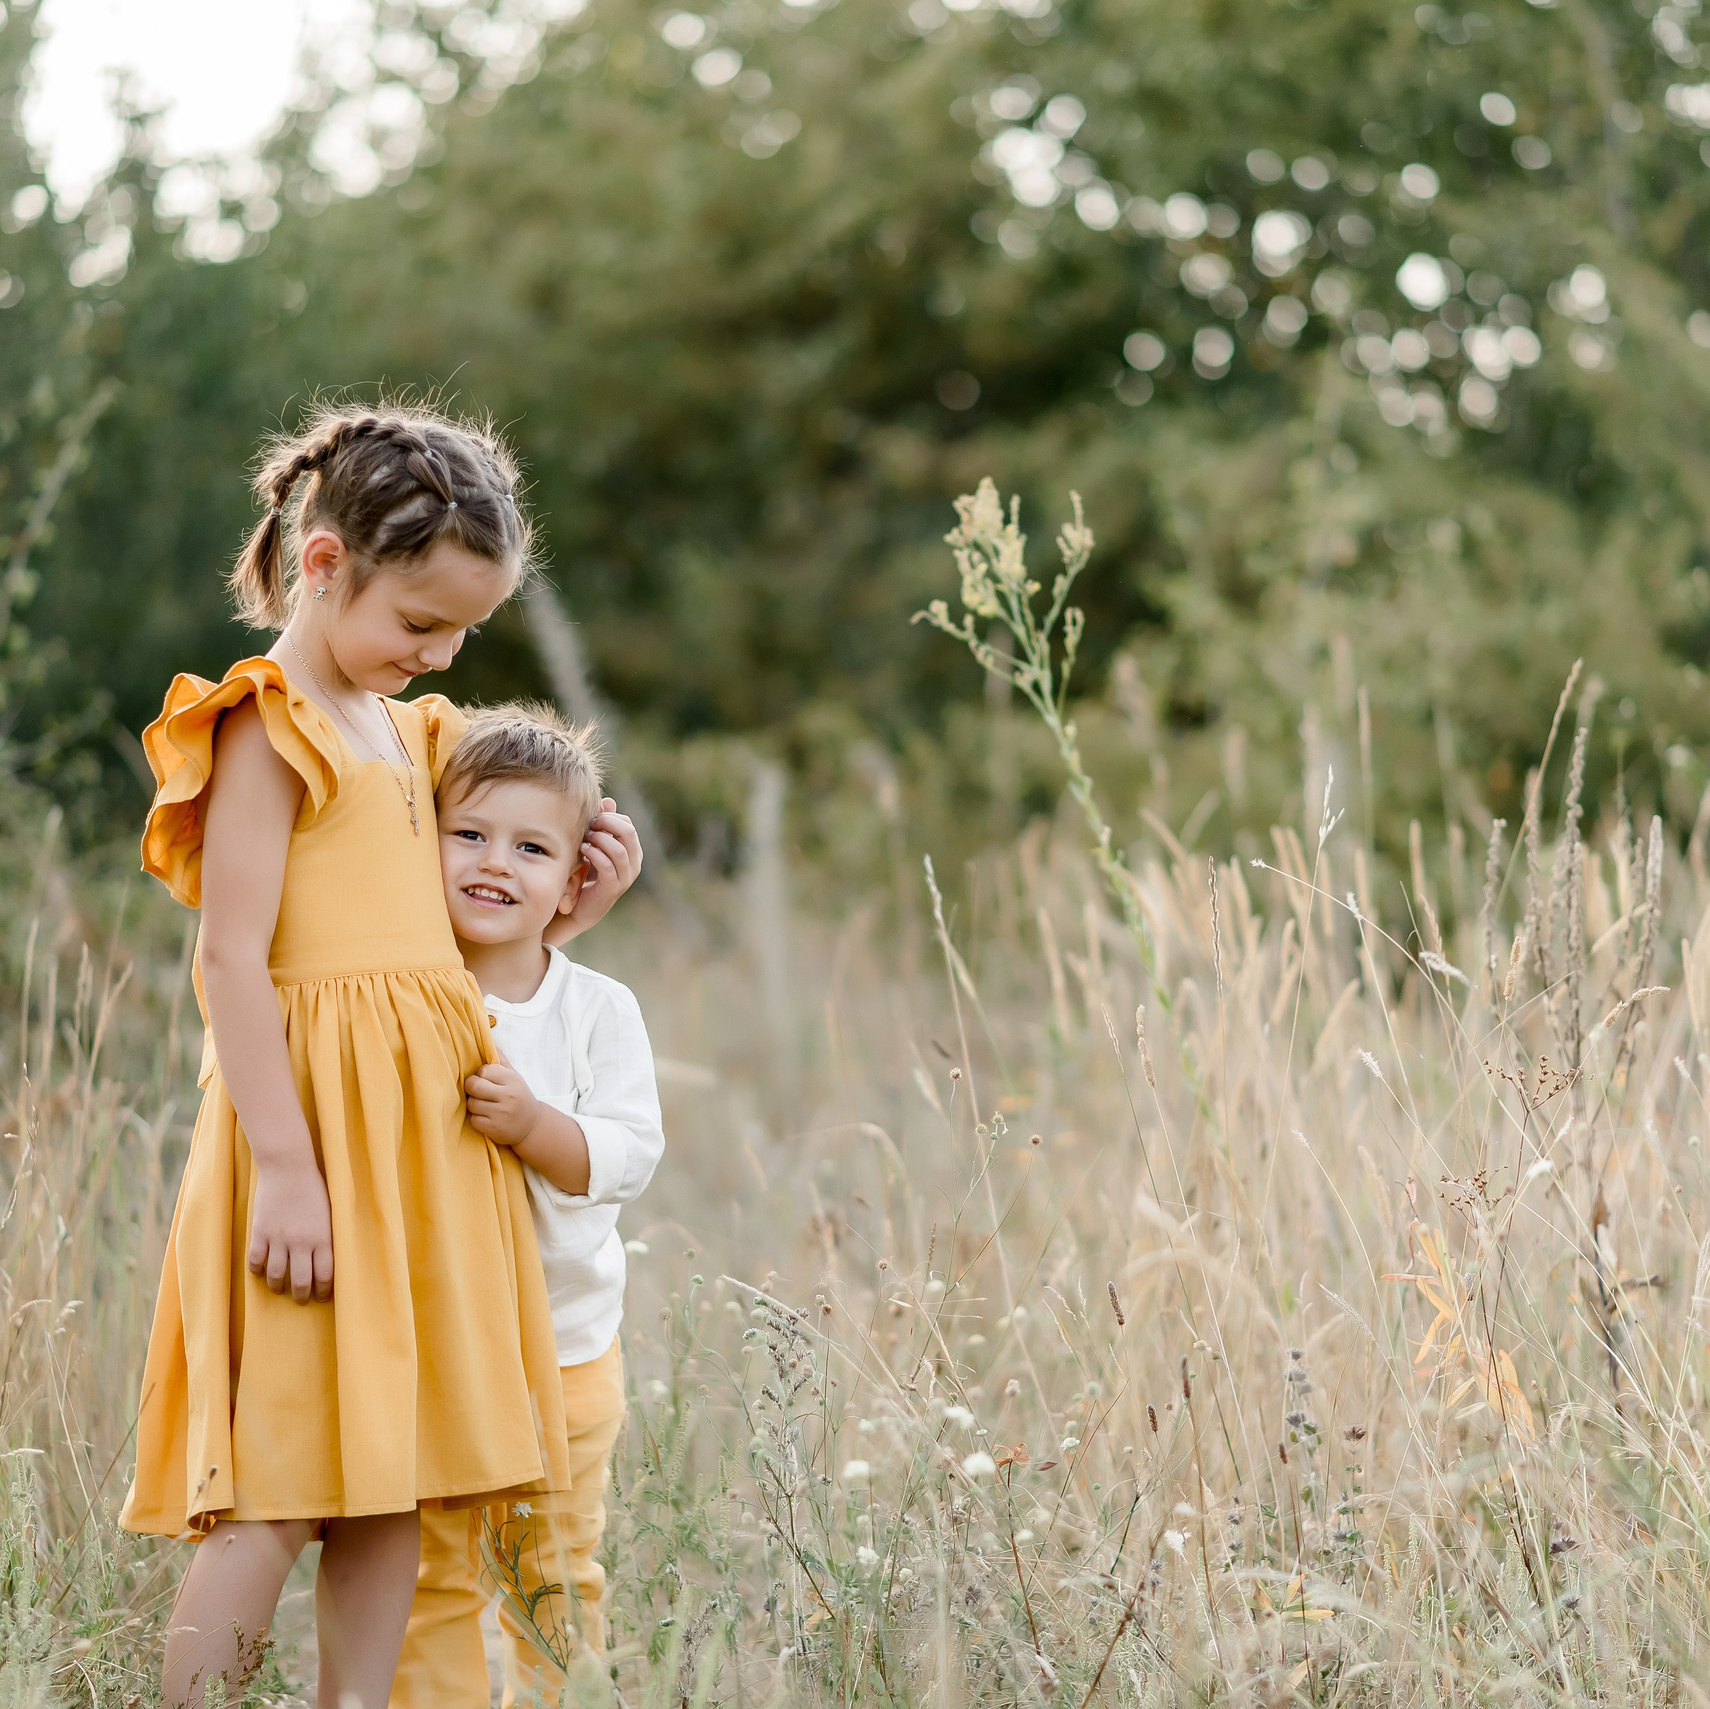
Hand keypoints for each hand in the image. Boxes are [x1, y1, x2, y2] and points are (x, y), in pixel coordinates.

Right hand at [247, 1160, 333, 1303]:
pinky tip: (261, 1271)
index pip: (325, 1274)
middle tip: (302, 1299)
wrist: (288, 1167)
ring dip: (278, 1287)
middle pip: (301, 1281)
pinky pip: (256, 1261)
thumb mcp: (330, 1212)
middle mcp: (301, 1241)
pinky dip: (258, 1271)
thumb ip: (328, 1236)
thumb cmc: (314, 1187)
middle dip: (302, 1296)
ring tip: (280, 1289)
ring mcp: (279, 1238)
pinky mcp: (260, 1232)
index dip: (323, 1290)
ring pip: (276, 1276)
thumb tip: (331, 1259)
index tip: (322, 1296)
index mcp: (323, 1237)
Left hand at [465, 1062, 541, 1145]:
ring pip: (472, 1104)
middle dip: (471, 1088)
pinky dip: (477, 1119)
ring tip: (484, 1105)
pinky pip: (474, 1120)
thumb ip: (500, 1059)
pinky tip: (487, 1118)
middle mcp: (508, 1096)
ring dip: (474, 1105)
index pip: (484, 1071)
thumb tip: (486, 1038)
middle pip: (474, 1086)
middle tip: (477, 1091)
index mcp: (512, 1080)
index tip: (487, 1080)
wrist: (531, 1125)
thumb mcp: (514, 1076)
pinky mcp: (495, 1129)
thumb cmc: (518, 1096)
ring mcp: (502, 1114)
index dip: (481, 1075)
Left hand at [544, 799, 642, 945]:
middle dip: (607, 824)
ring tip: (585, 839)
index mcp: (632, 852)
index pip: (628, 825)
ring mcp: (625, 878)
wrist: (575, 908)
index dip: (609, 818)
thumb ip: (602, 826)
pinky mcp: (612, 889)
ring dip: (599, 839)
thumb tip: (609, 801)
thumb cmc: (584, 874)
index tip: (591, 820)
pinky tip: (583, 849)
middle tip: (589, 825)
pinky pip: (608, 866)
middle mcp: (633, 864)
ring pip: (619, 849)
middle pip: (629, 832)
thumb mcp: (593, 846)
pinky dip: (594, 854)